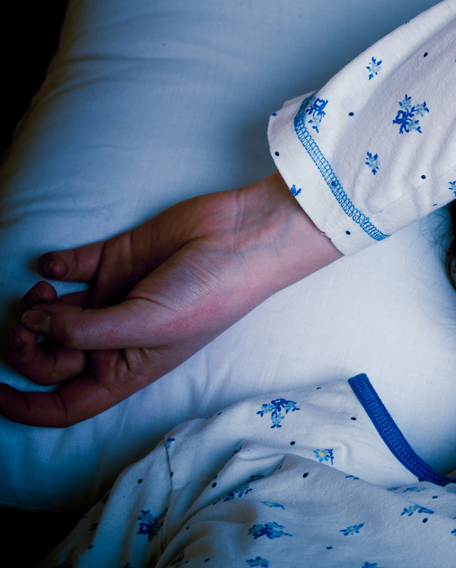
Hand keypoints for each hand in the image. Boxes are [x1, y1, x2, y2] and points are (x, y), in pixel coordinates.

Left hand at [2, 171, 340, 426]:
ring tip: (46, 289)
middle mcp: (116, 337)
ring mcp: (113, 297)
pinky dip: (50, 265)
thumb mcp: (147, 326)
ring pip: (51, 312)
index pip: (68, 403)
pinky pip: (68, 266)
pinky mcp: (113, 259)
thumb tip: (35, 322)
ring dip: (35, 303)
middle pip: (50, 357)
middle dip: (27, 343)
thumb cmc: (210, 296)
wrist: (240, 239)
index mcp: (127, 368)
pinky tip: (52, 265)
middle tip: (28, 318)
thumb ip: (85, 332)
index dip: (27, 406)